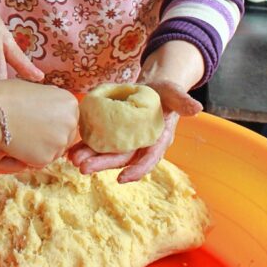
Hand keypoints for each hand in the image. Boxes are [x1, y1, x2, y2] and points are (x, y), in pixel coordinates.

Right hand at [0, 80, 80, 167]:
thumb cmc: (10, 95)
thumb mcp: (38, 89)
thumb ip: (52, 99)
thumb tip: (58, 104)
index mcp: (70, 102)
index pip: (70, 118)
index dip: (55, 120)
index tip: (40, 119)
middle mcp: (71, 122)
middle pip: (67, 135)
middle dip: (52, 135)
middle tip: (31, 130)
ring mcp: (60, 142)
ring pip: (56, 150)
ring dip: (43, 147)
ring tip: (24, 135)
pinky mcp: (46, 158)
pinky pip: (42, 160)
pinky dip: (31, 157)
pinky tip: (20, 144)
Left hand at [69, 80, 201, 182]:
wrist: (150, 88)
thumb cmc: (164, 92)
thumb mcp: (173, 92)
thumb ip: (182, 99)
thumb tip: (197, 108)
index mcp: (157, 138)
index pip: (149, 157)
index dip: (137, 169)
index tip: (122, 178)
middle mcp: (140, 144)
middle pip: (121, 157)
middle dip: (102, 164)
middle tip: (83, 168)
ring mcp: (124, 140)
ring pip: (106, 152)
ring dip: (90, 157)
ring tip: (72, 160)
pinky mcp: (111, 132)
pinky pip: (97, 142)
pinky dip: (84, 146)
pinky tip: (70, 150)